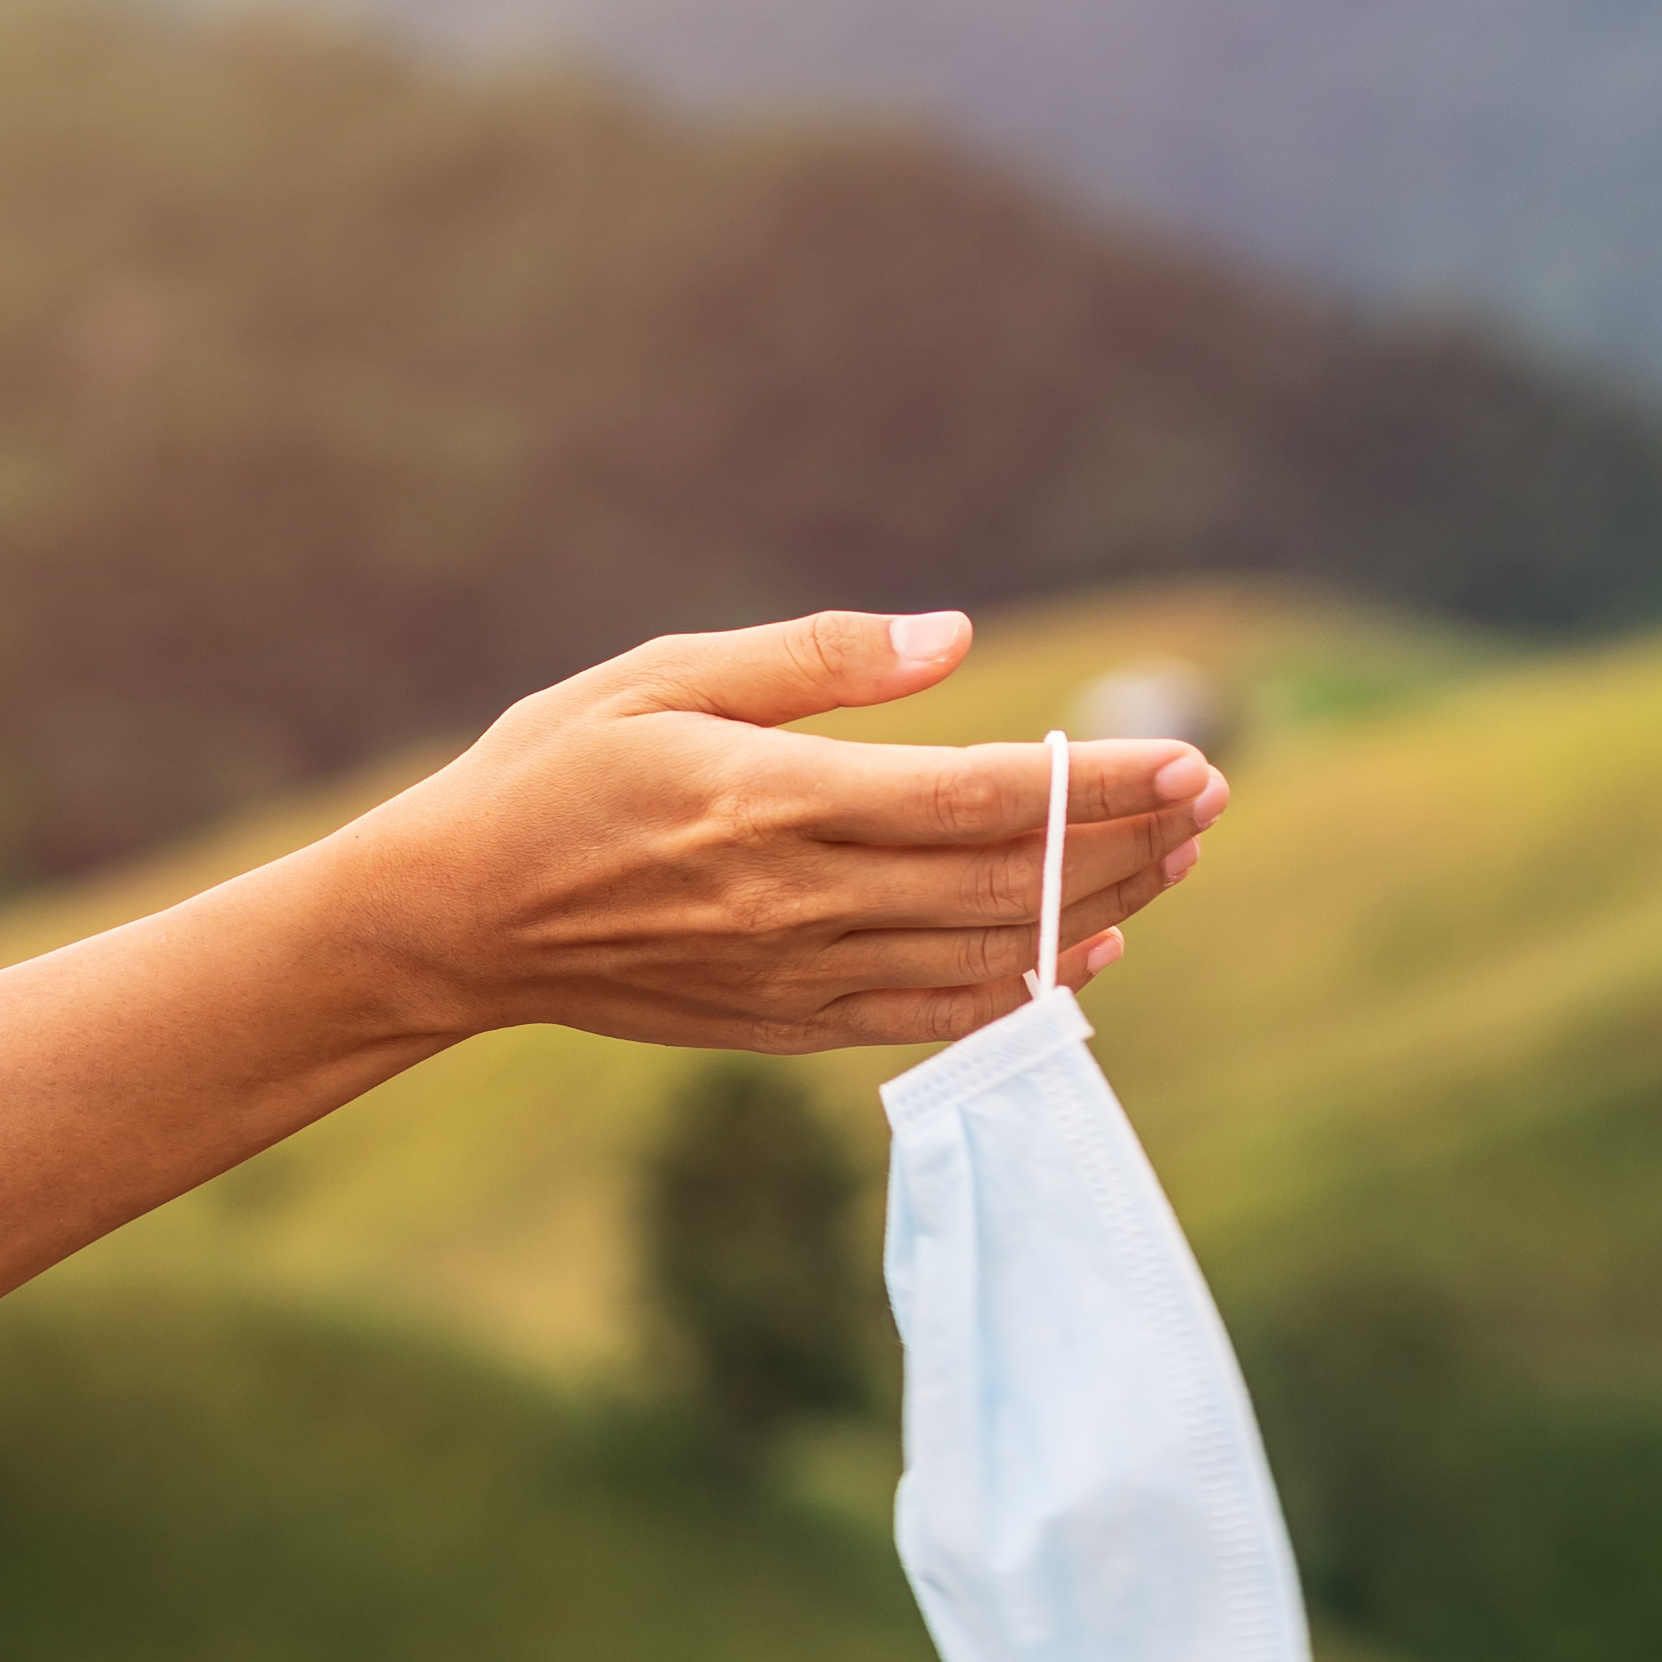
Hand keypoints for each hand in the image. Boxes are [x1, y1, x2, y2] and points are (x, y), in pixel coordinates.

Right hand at [309, 608, 1222, 1053]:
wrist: (450, 926)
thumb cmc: (545, 778)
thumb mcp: (656, 676)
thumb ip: (810, 659)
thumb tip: (954, 636)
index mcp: (772, 800)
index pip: (978, 798)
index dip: (1096, 784)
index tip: (1185, 758)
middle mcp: (799, 900)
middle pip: (1008, 881)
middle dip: (1129, 838)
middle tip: (1211, 795)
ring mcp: (796, 975)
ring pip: (990, 953)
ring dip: (1101, 909)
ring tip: (1175, 860)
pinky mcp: (786, 1024)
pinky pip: (935, 1017)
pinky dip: (1023, 990)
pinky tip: (1085, 955)